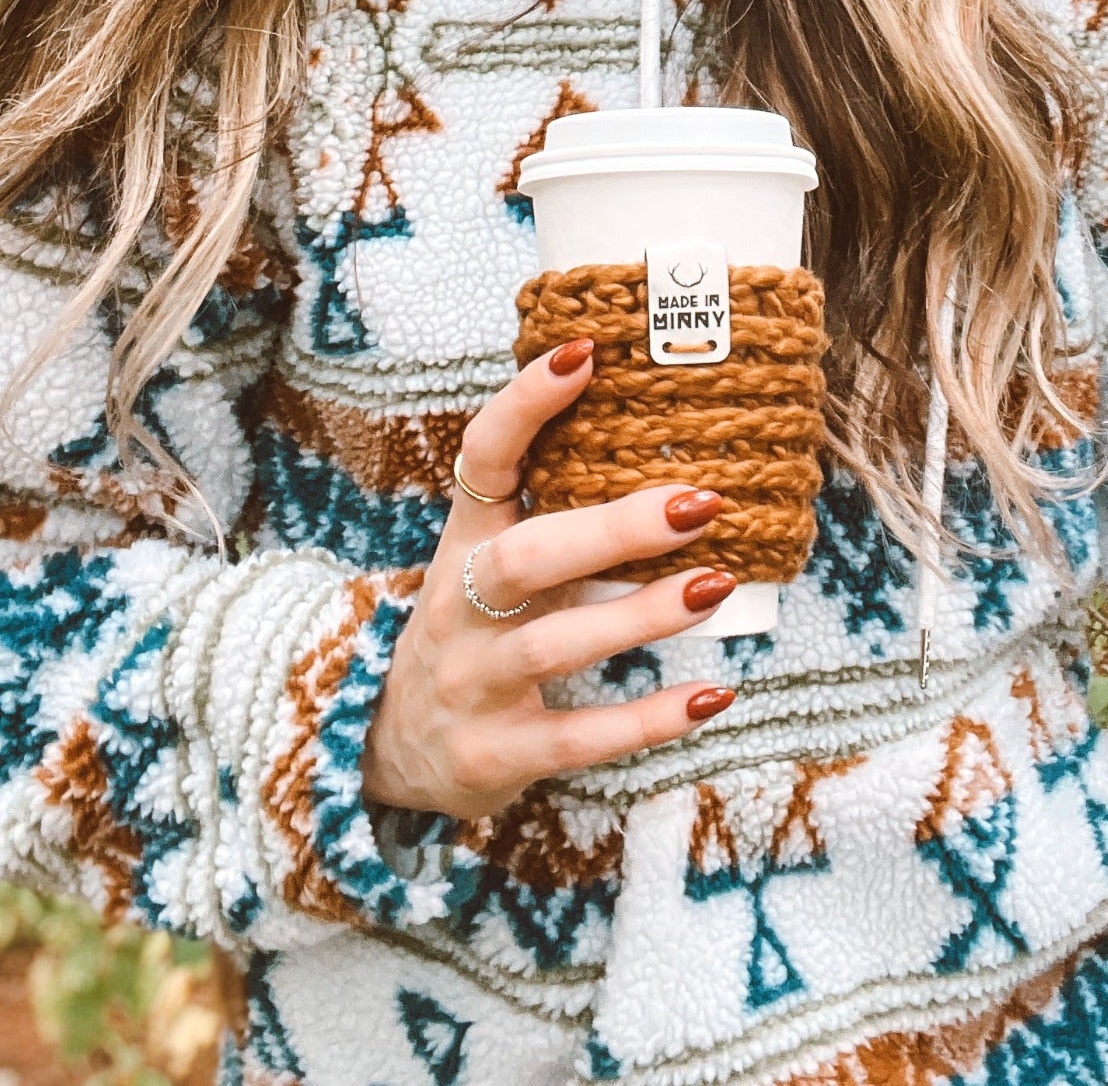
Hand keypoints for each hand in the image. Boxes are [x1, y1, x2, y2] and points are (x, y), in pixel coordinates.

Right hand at [361, 338, 738, 821]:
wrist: (391, 746)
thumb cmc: (475, 628)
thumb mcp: (495, 560)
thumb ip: (557, 511)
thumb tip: (670, 439)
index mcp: (465, 542)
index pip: (482, 458)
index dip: (525, 403)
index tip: (584, 353)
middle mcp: (459, 606)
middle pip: (526, 559)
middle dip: (614, 530)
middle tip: (699, 501)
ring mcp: (474, 683)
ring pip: (554, 644)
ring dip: (640, 616)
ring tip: (716, 583)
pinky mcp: (497, 753)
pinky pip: (578, 737)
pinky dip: (646, 720)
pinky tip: (711, 696)